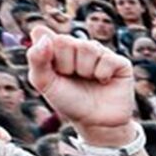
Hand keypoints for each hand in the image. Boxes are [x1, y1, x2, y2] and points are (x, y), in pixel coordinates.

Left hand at [26, 26, 137, 142]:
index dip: (45, 54)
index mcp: (57, 47)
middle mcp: (79, 46)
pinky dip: (102, 74)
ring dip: (84, 70)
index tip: (51, 71)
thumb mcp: (44, 83)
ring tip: (88, 79)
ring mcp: (100, 52)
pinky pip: (107, 58)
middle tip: (71, 77)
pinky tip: (104, 81)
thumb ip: (36, 58)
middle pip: (65, 40)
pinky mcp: (120, 62)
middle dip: (65, 65)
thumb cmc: (68, 101)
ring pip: (88, 47)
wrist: (94, 122)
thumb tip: (43, 34)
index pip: (42, 34)